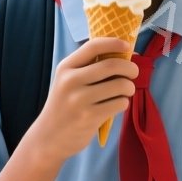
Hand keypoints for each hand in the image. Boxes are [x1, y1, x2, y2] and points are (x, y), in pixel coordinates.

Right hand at [24, 37, 137, 161]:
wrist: (48, 137)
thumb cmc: (64, 106)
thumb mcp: (67, 82)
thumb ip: (89, 68)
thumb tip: (125, 54)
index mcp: (66, 67)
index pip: (93, 46)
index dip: (114, 43)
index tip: (127, 46)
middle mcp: (71, 81)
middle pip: (112, 65)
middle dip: (130, 68)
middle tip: (133, 72)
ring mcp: (79, 100)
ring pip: (120, 85)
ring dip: (129, 87)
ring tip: (125, 91)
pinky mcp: (89, 117)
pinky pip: (119, 103)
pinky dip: (123, 103)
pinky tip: (116, 105)